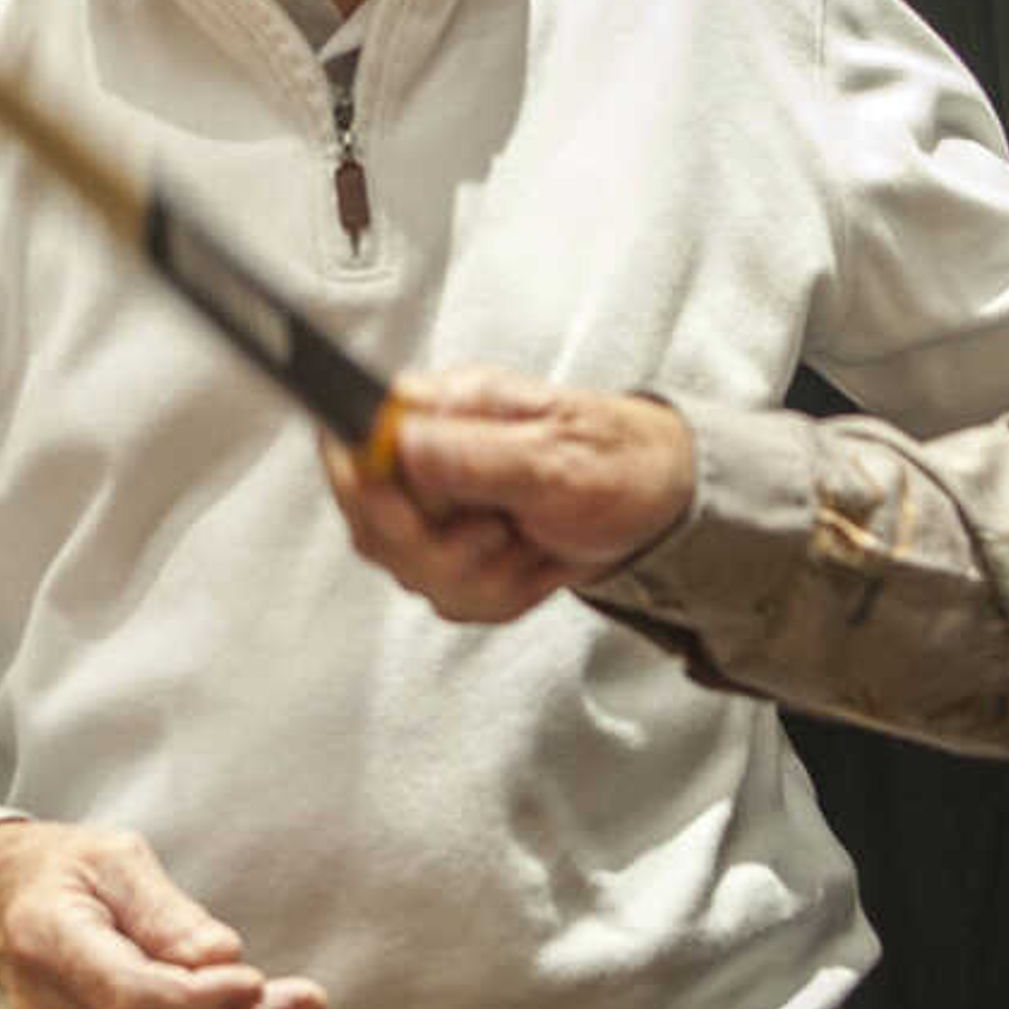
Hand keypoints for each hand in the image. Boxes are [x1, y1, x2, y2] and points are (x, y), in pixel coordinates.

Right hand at [0, 817, 326, 1008]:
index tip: (255, 983)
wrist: (2, 902)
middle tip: (304, 1001)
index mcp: (48, 943)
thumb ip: (167, 912)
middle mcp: (51, 1008)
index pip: (130, 996)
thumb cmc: (56, 871)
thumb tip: (220, 959)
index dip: (199, 1001)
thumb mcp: (114, 859)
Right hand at [324, 367, 697, 622]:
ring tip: (529, 542)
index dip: (361, 482)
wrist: (655, 500)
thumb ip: (474, 453)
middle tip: (501, 529)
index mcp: (441, 410)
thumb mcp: (556, 455)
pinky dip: (501, 593)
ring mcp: (436, 512)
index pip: (353, 439)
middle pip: (370, 523)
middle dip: (439, 547)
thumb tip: (399, 443)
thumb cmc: (616, 458)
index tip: (399, 509)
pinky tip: (533, 562)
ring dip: (483, 574)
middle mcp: (426, 458)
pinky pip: (448, 599)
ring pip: (410, 571)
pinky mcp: (452, 556)